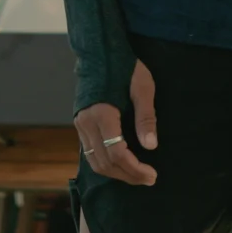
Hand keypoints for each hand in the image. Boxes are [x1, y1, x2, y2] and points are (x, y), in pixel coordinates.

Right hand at [74, 59, 158, 184]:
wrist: (99, 53)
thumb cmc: (125, 67)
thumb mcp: (143, 88)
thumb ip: (146, 118)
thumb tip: (151, 146)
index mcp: (102, 114)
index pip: (116, 153)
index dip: (134, 168)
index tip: (152, 175)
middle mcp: (86, 123)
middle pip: (104, 163)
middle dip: (127, 175)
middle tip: (148, 179)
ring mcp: (80, 125)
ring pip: (94, 161)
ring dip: (116, 173)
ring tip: (137, 176)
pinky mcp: (80, 124)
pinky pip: (90, 152)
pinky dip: (105, 164)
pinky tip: (122, 164)